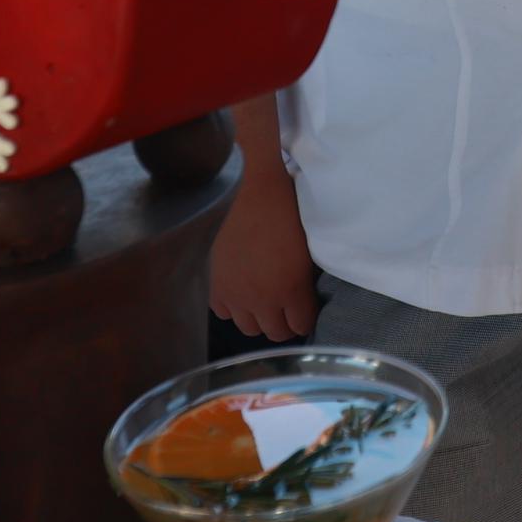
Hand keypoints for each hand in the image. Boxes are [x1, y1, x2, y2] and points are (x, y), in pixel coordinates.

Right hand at [208, 161, 319, 340]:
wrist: (248, 188)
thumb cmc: (284, 208)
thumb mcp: (307, 248)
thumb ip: (305, 279)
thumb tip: (306, 294)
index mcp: (292, 289)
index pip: (302, 326)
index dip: (305, 317)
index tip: (305, 308)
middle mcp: (263, 300)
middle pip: (276, 333)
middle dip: (284, 322)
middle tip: (285, 305)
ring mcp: (235, 295)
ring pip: (249, 328)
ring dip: (258, 317)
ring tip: (261, 299)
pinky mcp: (214, 286)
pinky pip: (224, 313)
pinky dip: (232, 306)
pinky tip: (238, 289)